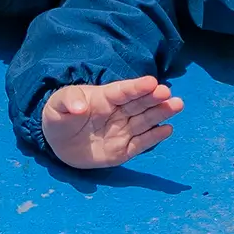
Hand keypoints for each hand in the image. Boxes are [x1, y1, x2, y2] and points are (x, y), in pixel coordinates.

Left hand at [41, 76, 182, 168]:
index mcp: (104, 98)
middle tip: (168, 93)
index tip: (151, 82)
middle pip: (139, 104)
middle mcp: (118, 112)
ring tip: (177, 105)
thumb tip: (80, 107)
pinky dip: (154, 138)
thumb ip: (68, 101)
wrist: (58, 143)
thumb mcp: (56, 106)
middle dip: (154, 98)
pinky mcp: (123, 150)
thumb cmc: (60, 117)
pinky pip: (140, 144)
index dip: (136, 87)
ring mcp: (122, 131)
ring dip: (161, 113)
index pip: (122, 91)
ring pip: (145, 121)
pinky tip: (167, 130)